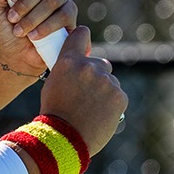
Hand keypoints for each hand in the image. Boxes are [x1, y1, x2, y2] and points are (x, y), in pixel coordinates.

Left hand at [0, 0, 76, 78]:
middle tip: (12, 18)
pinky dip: (45, 27)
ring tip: (19, 31)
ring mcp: (62, 1)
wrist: (13, 55)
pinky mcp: (70, 19)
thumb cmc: (3, 27)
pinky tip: (33, 36)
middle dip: (26, 2)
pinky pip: (64, 16)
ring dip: (33, 17)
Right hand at [36, 26, 126, 155]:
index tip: (84, 47)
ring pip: (110, 81)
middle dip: (96, 75)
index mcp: (68, 61)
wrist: (64, 139)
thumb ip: (68, 70)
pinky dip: (112, 104)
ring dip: (104, 91)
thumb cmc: (54, 114)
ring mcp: (106, 81)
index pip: (80, 34)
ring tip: (91, 110)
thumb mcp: (53, 85)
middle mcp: (88, 66)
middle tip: (86, 94)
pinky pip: (118, 95)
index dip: (82, 38)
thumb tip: (81, 66)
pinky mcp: (119, 96)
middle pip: (101, 63)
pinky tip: (100, 115)